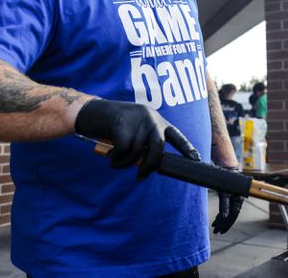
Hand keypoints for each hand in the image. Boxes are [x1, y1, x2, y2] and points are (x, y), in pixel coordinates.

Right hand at [75, 99, 200, 180]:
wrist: (90, 112)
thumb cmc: (112, 126)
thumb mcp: (132, 131)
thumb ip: (142, 144)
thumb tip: (148, 165)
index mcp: (156, 119)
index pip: (175, 135)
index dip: (186, 147)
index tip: (197, 159)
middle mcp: (150, 117)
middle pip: (158, 147)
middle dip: (150, 165)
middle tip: (140, 176)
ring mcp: (136, 119)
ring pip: (138, 151)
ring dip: (125, 163)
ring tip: (115, 162)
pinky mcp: (122, 123)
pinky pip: (124, 150)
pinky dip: (116, 159)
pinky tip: (110, 157)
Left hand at [211, 167, 243, 233]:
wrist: (227, 167)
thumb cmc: (225, 178)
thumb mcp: (223, 192)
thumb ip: (224, 205)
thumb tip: (224, 218)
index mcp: (238, 199)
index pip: (232, 215)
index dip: (226, 224)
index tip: (219, 230)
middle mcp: (238, 199)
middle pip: (231, 216)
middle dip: (223, 224)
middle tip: (215, 231)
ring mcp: (235, 198)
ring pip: (229, 212)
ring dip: (222, 220)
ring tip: (214, 226)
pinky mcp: (230, 196)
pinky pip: (227, 208)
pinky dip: (222, 214)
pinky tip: (217, 219)